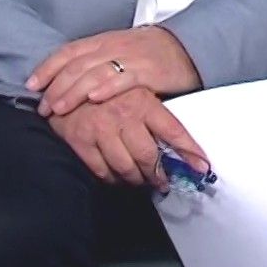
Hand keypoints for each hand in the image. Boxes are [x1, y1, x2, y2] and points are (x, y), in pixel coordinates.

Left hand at [28, 26, 202, 116]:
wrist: (184, 48)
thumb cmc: (148, 53)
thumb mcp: (117, 52)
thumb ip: (94, 62)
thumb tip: (66, 81)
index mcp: (102, 41)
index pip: (68, 52)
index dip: (47, 68)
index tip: (31, 85)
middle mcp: (112, 47)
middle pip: (76, 65)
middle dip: (55, 87)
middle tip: (43, 107)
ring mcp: (129, 58)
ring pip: (94, 73)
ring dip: (73, 92)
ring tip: (59, 108)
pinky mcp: (147, 72)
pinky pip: (123, 79)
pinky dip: (106, 88)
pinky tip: (93, 98)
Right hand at [46, 86, 208, 189]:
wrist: (64, 84)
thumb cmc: (106, 91)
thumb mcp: (135, 93)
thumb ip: (153, 114)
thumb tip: (179, 144)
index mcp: (143, 101)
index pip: (172, 130)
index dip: (189, 151)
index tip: (202, 166)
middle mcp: (124, 115)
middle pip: (148, 156)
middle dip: (157, 174)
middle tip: (162, 182)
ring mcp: (101, 129)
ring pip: (126, 168)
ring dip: (136, 180)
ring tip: (141, 181)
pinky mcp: (80, 140)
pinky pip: (102, 171)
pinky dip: (112, 179)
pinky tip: (117, 178)